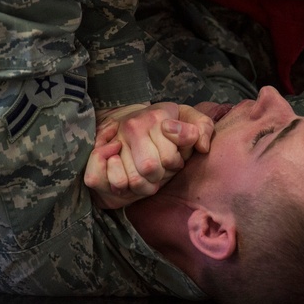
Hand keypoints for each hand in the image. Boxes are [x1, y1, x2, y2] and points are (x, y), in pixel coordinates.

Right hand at [85, 103, 213, 208]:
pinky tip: (130, 179)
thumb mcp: (188, 118)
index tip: (174, 156)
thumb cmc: (165, 122)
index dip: (176, 163)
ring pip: (133, 180)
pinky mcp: (100, 151)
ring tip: (147, 175)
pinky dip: (122, 187)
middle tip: (160, 168)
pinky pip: (113, 180)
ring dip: (143, 185)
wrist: (128, 116)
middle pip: (150, 170)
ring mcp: (116, 138)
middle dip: (160, 176)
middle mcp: (134, 125)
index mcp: (157, 116)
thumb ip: (202, 128)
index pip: (169, 158)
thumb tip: (201, 146)